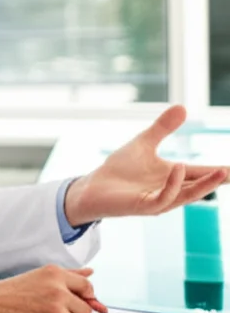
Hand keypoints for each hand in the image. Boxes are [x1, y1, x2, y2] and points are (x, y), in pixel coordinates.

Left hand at [64, 105, 228, 225]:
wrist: (94, 186)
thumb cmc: (120, 169)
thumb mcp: (144, 143)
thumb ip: (163, 127)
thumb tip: (183, 106)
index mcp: (174, 176)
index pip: (204, 172)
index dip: (222, 170)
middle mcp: (172, 190)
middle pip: (202, 185)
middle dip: (220, 179)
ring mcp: (160, 199)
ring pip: (189, 194)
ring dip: (206, 185)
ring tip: (223, 172)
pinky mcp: (145, 205)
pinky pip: (164, 197)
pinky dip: (173, 184)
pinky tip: (180, 167)